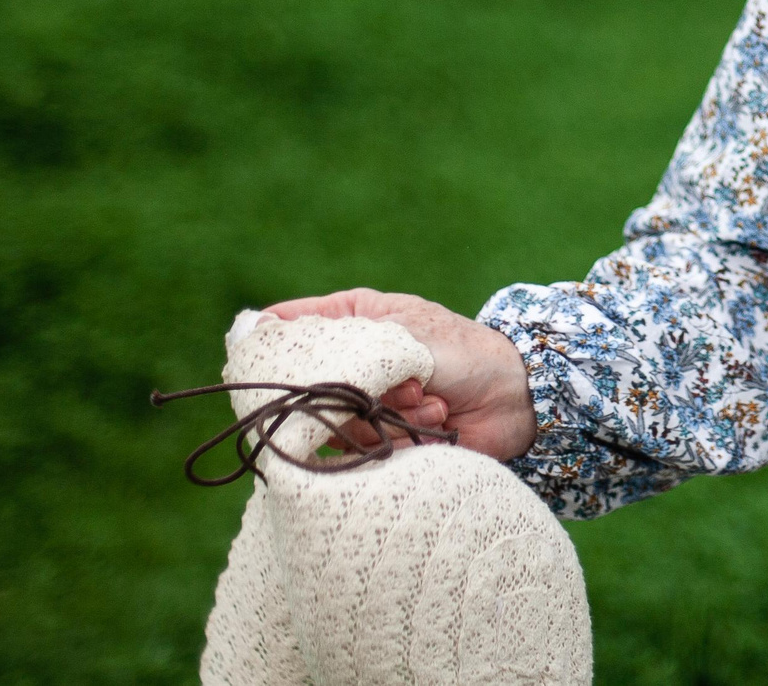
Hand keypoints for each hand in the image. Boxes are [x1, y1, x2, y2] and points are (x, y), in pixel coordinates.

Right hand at [264, 287, 539, 461]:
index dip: (267, 342)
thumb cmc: (464, 352)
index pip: (287, 325)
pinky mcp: (378, 441)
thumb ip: (341, 344)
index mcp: (352, 319)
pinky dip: (402, 434)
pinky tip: (435, 420)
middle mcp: (350, 363)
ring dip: (388, 412)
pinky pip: (361, 448)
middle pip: (303, 384)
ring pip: (333, 421)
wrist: (514, 399)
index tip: (253, 353)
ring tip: (429, 398)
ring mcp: (361, 405)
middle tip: (397, 379)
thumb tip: (269, 337)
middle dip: (351, 386)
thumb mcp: (401, 336)